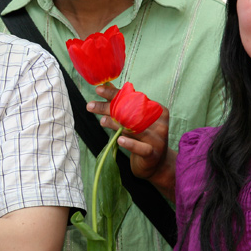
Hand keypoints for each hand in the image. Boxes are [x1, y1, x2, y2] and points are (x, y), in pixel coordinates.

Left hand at [87, 83, 176, 199]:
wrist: (155, 165)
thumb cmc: (143, 139)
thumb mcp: (135, 120)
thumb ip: (124, 104)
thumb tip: (107, 85)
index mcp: (156, 110)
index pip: (133, 98)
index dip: (115, 93)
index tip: (98, 89)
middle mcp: (159, 123)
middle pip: (131, 112)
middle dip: (109, 108)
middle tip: (90, 106)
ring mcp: (157, 139)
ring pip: (134, 129)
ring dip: (115, 124)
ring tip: (101, 121)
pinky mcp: (153, 153)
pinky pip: (141, 148)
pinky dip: (130, 144)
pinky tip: (119, 140)